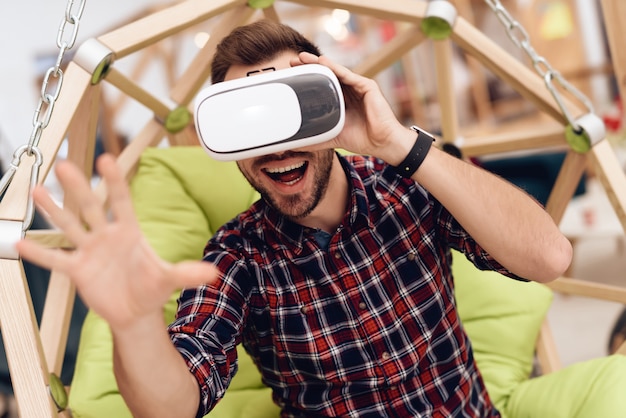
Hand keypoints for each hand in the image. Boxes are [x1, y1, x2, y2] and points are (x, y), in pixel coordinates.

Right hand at [17, 154, 218, 330]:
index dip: (114, 182)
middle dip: (78, 188)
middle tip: (64, 165)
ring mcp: (90, 251)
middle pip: (90, 207)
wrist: (135, 310)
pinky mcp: (77, 270)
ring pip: (69, 226)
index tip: (107, 159)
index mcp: (130, 231)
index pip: (121, 201)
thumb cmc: (151, 287)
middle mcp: (107, 236)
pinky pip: (56, 259)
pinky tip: (21, 242)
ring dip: (54, 210)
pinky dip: (40, 252)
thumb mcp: (169, 278)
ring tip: (37, 191)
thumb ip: (187, 273)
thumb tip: (213, 272)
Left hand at [291, 52, 413, 164]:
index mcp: (342, 102)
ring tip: (302, 57)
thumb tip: (295, 146)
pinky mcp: (367, 86)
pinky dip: (335, 67)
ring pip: (335, 71)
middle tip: (292, 61)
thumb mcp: (333, 139)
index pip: (322, 86)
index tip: (292, 75)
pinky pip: (348, 75)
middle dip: (310, 67)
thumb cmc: (362, 139)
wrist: (382, 143)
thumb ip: (315, 140)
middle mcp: (350, 91)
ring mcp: (358, 87)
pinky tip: (322, 62)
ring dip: (319, 63)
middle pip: (327, 75)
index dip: (308, 79)